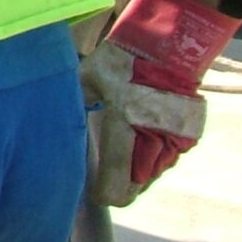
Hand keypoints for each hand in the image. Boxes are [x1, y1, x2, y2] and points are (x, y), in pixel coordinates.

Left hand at [83, 0, 239, 206]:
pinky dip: (150, 159)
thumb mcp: (87, 80)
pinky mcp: (186, 138)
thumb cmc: (123, 61)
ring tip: (116, 157)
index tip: (90, 189)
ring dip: (134, 174)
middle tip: (99, 175)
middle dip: (116, 187)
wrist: (169, 47)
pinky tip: (137, 141)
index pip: (115, 187)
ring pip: (150, 178)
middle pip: (133, 190)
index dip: (101, 194)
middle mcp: (153, 145)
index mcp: (125, 132)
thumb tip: (55, 117)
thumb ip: (74, 105)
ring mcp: (173, 144)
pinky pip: (164, 162)